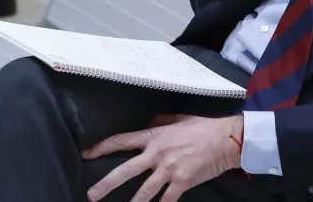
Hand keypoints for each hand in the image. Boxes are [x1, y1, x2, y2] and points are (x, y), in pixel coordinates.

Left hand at [84, 114, 243, 201]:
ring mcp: (169, 170)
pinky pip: (166, 200)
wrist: (226, 139)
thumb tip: (147, 124)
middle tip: (91, 195)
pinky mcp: (182, 182)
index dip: (101, 148)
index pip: (122, 141)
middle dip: (106, 184)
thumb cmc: (203, 127)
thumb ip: (159, 122)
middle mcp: (157, 153)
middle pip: (125, 170)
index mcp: (154, 136)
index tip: (86, 154)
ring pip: (144, 191)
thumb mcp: (178, 118)